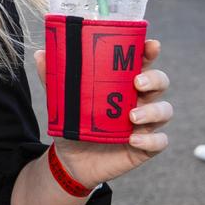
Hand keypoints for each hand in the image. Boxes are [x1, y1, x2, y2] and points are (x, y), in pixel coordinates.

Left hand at [34, 39, 171, 186]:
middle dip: (155, 79)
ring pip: (164, 111)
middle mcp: (138, 99)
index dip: (150, 51)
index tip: (151, 45)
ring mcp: (144, 123)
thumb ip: (53, 78)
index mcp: (122, 82)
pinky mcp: (145, 146)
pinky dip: (150, 140)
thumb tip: (40, 54)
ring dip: (153, 111)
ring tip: (131, 116)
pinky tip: (133, 140)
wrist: (71, 159)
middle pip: (161, 82)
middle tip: (137, 82)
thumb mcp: (61, 100)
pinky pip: (159, 142)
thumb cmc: (73, 122)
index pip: (142, 61)